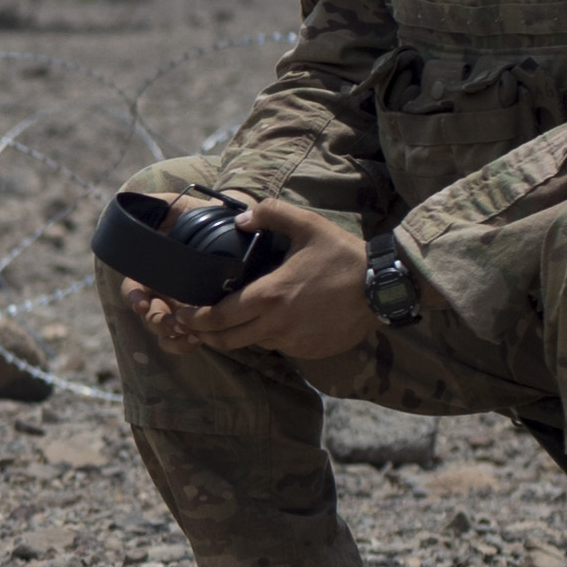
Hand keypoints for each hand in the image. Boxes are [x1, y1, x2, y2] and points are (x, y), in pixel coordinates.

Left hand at [125, 196, 378, 365]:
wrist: (383, 287)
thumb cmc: (344, 255)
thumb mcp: (307, 225)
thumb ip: (271, 214)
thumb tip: (241, 217)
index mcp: (270, 296)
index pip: (218, 317)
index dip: (195, 318)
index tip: (182, 314)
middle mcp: (277, 325)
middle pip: (227, 340)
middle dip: (205, 335)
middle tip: (194, 326)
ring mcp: (294, 342)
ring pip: (253, 344)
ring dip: (238, 337)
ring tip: (230, 323)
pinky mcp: (310, 352)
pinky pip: (281, 348)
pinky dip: (270, 338)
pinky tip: (272, 323)